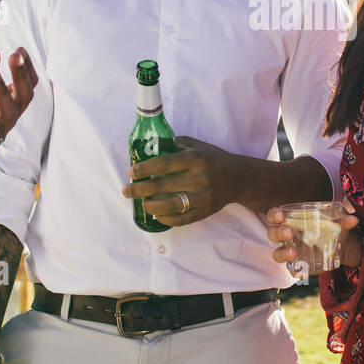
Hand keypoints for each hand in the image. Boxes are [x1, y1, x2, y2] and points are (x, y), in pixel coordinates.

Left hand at [0, 47, 38, 167]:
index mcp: (10, 100)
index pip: (28, 83)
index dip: (27, 67)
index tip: (20, 49)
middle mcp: (10, 114)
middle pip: (25, 95)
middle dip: (21, 75)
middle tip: (14, 56)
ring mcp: (0, 130)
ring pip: (10, 111)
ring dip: (3, 90)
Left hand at [121, 136, 241, 226]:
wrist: (237, 178)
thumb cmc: (212, 158)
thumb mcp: (196, 145)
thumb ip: (173, 144)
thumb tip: (148, 148)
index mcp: (196, 159)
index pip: (164, 163)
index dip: (144, 168)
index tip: (131, 172)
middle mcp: (200, 178)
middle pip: (162, 186)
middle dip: (140, 189)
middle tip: (126, 190)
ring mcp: (203, 197)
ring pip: (171, 205)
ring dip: (151, 205)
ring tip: (142, 203)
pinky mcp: (205, 211)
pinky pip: (182, 219)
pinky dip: (166, 218)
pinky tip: (156, 214)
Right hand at [265, 199, 363, 268]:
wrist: (340, 247)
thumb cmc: (332, 228)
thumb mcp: (337, 223)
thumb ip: (343, 221)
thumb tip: (353, 220)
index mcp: (291, 220)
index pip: (275, 216)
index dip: (274, 215)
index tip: (281, 215)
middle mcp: (286, 236)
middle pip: (273, 234)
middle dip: (278, 232)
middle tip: (290, 232)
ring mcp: (289, 252)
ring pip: (277, 253)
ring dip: (283, 253)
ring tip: (294, 252)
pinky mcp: (296, 267)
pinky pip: (291, 270)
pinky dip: (294, 271)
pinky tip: (302, 271)